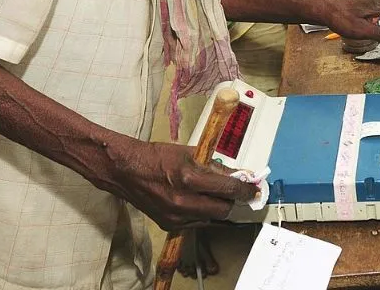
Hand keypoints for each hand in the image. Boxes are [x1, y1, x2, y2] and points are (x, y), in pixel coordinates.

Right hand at [107, 137, 256, 230]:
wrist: (125, 171)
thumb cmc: (156, 157)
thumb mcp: (189, 153)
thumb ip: (214, 165)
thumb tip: (236, 172)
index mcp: (189, 178)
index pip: (229, 189)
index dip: (246, 190)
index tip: (254, 189)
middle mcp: (183, 202)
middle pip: (224, 209)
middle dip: (233, 200)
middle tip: (236, 191)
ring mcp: (176, 216)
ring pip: (212, 218)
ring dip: (218, 207)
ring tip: (214, 194)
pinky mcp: (169, 225)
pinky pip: (196, 222)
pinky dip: (202, 213)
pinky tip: (197, 201)